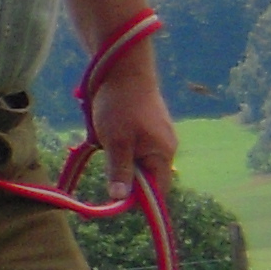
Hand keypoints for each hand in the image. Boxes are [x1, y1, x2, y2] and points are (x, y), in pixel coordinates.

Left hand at [87, 59, 180, 191]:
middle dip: (125, 176)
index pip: (158, 190)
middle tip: (106, 163)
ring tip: (105, 141)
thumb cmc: (120, 106)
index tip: (116, 199)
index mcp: (163, 154)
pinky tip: (106, 134)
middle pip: (147, 176)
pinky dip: (119, 146)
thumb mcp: (116, 142)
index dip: (140, 200)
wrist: (123, 70)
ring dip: (119, 159)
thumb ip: (120, 171)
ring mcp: (157, 136)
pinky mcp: (147, 126)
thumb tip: (122, 198)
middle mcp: (165, 147)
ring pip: (137, 160)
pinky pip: (133, 146)